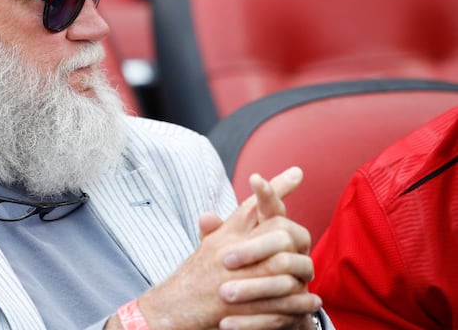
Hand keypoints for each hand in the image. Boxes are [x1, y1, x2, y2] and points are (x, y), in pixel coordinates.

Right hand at [134, 167, 319, 328]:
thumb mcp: (202, 250)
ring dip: (301, 268)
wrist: (170, 309)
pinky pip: (278, 301)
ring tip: (312, 273)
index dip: (274, 188)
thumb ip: (213, 231)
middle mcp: (229, 251)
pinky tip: (310, 302)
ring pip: (281, 264)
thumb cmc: (188, 280)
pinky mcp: (241, 304)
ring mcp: (236, 277)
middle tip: (309, 233)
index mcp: (223, 236)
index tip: (296, 174)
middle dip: (296, 229)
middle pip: (273, 229)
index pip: (251, 206)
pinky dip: (297, 302)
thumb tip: (210, 215)